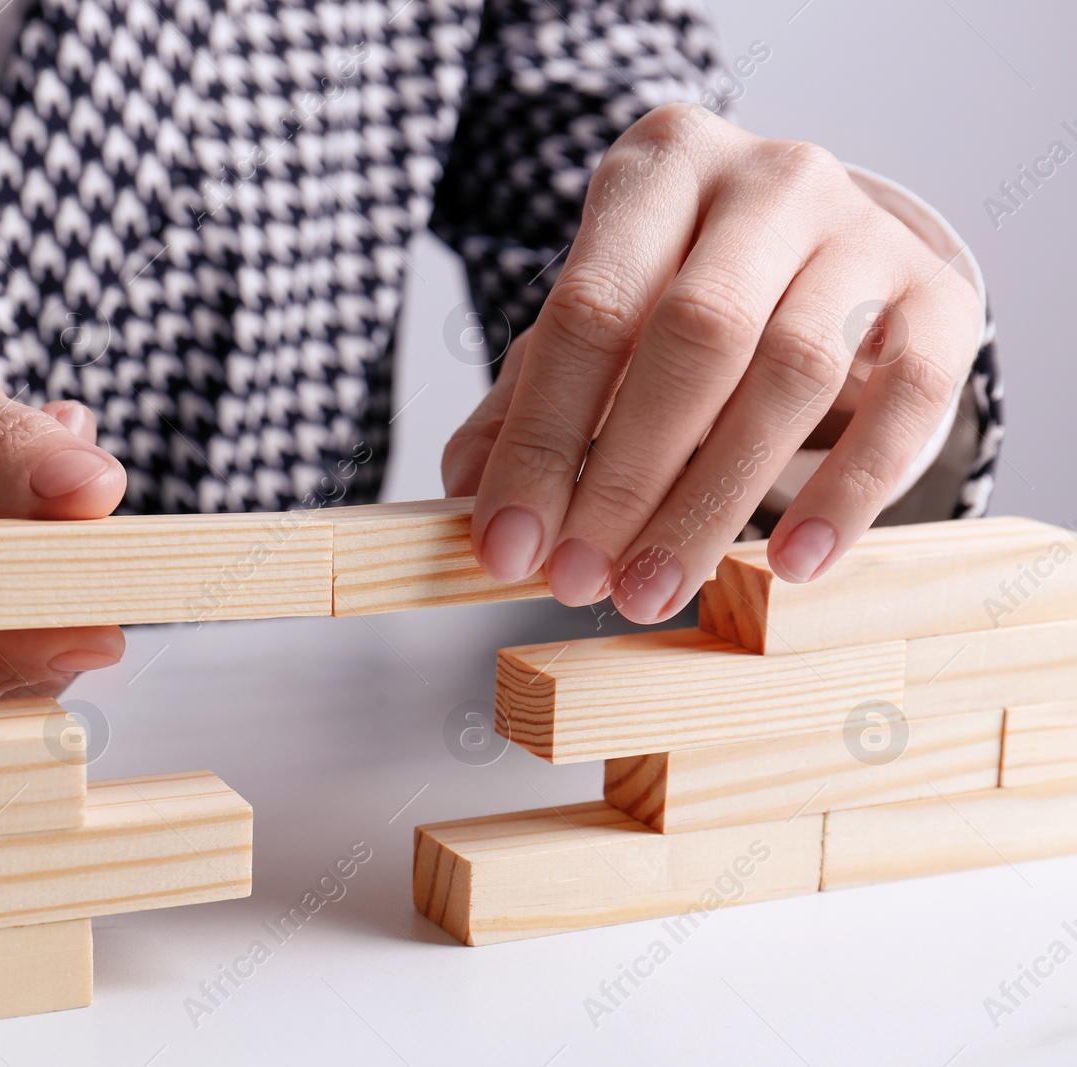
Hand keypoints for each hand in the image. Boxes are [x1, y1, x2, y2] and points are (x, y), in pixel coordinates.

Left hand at [443, 104, 979, 622]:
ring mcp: (865, 229)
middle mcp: (768, 179)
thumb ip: (524, 403)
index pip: (589, 312)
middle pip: (696, 337)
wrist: (814, 247)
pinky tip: (788, 563)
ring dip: (713, 503)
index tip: (509, 544)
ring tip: (655, 589)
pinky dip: (848, 492)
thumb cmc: (677, 292)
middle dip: (626, 478)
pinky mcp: (940, 295)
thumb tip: (470, 495)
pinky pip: (909, 399)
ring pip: (795, 372)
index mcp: (660, 166)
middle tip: (582, 580)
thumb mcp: (592, 324)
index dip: (541, 440)